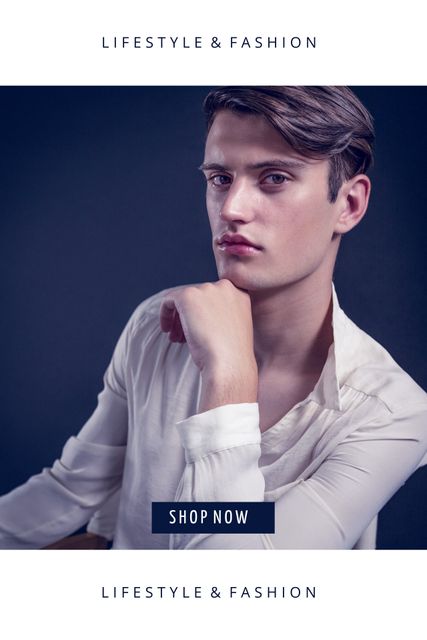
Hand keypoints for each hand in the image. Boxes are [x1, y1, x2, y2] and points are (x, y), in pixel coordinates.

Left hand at [160, 279, 257, 411]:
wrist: (229, 365)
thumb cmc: (231, 356)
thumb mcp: (231, 328)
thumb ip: (219, 315)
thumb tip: (195, 313)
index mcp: (239, 294)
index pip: (213, 297)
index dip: (202, 314)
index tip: (199, 330)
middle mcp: (225, 287)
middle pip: (198, 297)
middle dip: (188, 317)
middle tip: (181, 337)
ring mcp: (207, 289)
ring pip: (183, 299)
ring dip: (178, 318)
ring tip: (175, 338)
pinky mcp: (188, 296)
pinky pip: (169, 300)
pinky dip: (165, 314)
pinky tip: (167, 331)